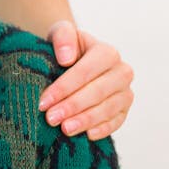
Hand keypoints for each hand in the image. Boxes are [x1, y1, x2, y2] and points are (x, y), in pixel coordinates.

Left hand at [39, 20, 133, 139]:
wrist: (74, 58)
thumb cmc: (65, 47)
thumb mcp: (60, 33)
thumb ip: (63, 37)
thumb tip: (67, 58)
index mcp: (107, 52)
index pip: (85, 72)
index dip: (63, 88)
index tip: (43, 102)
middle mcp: (121, 72)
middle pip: (97, 92)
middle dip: (72, 107)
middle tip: (50, 118)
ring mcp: (125, 92)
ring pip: (108, 109)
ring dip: (85, 121)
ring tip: (64, 129)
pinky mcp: (125, 109)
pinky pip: (117, 121)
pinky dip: (103, 129)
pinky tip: (87, 135)